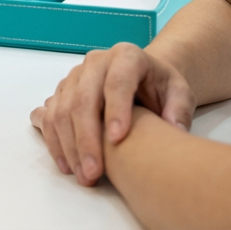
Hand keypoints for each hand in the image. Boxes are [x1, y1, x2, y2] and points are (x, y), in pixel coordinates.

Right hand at [29, 42, 195, 185]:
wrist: (143, 77)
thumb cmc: (161, 87)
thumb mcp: (180, 92)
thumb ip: (179, 109)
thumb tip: (174, 129)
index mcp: (126, 56)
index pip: (117, 80)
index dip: (115, 109)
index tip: (117, 140)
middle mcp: (96, 61)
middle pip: (84, 97)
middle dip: (86, 137)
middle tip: (94, 173)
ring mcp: (76, 75)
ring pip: (63, 107)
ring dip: (69, 144)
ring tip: (83, 176)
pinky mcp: (63, 90)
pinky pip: (50, 114)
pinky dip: (55, 141)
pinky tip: (67, 165)